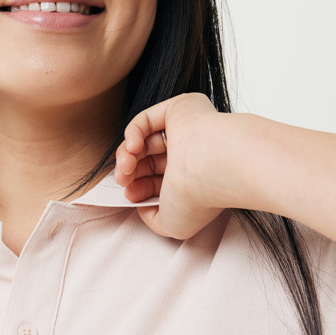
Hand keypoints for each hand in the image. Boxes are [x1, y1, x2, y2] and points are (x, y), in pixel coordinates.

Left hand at [114, 93, 227, 238]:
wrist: (212, 168)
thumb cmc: (198, 197)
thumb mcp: (172, 225)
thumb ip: (153, 218)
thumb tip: (141, 204)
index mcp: (193, 179)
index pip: (157, 180)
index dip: (138, 188)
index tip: (131, 196)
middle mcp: (191, 155)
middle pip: (147, 160)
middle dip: (129, 171)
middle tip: (123, 181)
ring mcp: (186, 131)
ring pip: (144, 140)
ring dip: (126, 154)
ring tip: (125, 167)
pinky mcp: (180, 109)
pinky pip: (147, 119)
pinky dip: (132, 133)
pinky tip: (132, 147)